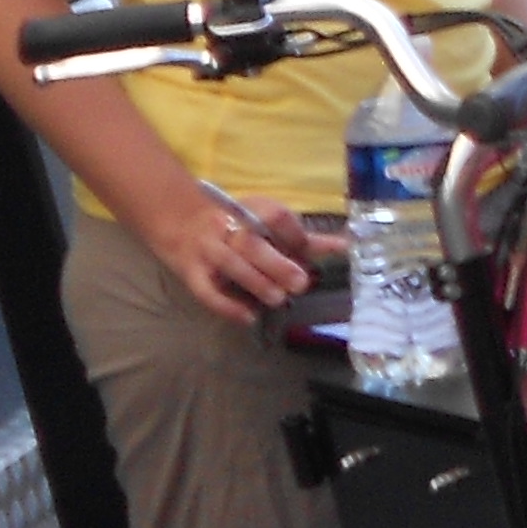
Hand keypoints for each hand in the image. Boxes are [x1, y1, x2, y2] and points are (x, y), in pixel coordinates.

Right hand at [164, 188, 315, 322]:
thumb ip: (303, 239)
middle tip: (300, 284)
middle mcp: (226, 226)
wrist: (180, 223)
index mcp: (250, 210)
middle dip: (276, 264)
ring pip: (230, 263)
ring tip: (278, 299)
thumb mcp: (267, 224)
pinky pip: (205, 289)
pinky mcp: (190, 272)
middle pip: (251, 243)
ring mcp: (205, 248)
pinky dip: (226, 305)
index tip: (307, 251)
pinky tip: (248, 317)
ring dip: (255, 281)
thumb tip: (345, 246)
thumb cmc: (237, 226)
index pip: (275, 216)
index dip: (293, 234)